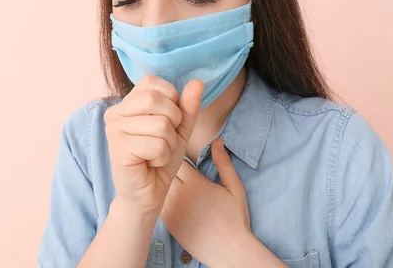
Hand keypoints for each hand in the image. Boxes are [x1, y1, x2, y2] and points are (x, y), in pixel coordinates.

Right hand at [104, 74, 203, 216]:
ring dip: (168, 144)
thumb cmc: (160, 160)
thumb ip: (187, 106)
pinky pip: (156, 145)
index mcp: (126, 103)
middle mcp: (114, 113)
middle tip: (163, 141)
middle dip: (172, 122)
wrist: (148, 195)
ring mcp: (113, 131)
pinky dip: (162, 157)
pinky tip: (150, 164)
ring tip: (156, 155)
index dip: (170, 101)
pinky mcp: (118, 150)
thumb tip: (198, 82)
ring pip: (160, 125)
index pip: (152, 82)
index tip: (166, 123)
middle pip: (156, 100)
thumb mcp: (179, 129)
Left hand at [162, 138, 278, 266]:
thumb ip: (224, 163)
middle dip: (166, 166)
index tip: (180, 155)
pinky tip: (169, 198)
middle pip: (163, 171)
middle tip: (172, 167)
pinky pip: (157, 203)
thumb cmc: (235, 219)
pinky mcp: (167, 223)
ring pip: (158, 187)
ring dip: (161, 181)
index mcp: (195, 183)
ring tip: (168, 181)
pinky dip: (160, 198)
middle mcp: (179, 195)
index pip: (176, 158)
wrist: (229, 251)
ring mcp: (171, 210)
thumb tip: (217, 141)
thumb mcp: (234, 188)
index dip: (176, 155)